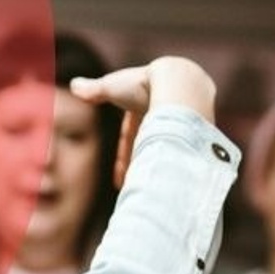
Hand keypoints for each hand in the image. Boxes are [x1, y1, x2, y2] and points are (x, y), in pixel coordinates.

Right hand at [69, 56, 215, 187]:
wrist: (178, 84)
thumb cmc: (143, 84)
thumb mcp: (111, 87)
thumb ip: (93, 89)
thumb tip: (73, 85)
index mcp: (147, 103)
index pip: (134, 133)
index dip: (125, 155)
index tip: (120, 179)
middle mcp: (168, 113)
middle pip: (150, 144)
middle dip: (139, 165)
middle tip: (132, 187)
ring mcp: (186, 123)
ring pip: (167, 150)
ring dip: (154, 168)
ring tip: (146, 190)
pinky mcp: (200, 133)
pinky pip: (182, 156)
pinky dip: (171, 168)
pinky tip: (166, 184)